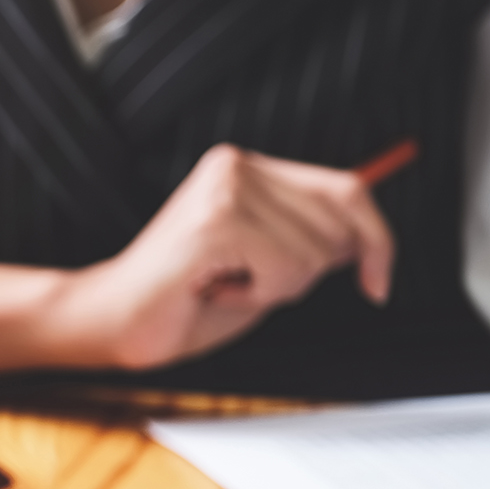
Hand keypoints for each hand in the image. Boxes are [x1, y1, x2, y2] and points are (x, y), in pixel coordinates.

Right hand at [57, 144, 395, 370]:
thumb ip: (308, 244)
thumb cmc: (181, 302)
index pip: (345, 190)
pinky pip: (283, 268)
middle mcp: (237, 165)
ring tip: (224, 285)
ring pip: (313, 251)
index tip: (377, 283)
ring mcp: (225, 188)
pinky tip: (214, 289)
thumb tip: (366, 242)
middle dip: (309, 272)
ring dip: (277, 287)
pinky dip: (257, 295)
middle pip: (339, 221)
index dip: (376, 240)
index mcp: (247, 169)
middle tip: (247, 283)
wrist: (112, 322)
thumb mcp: (265, 268)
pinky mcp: (215, 220)